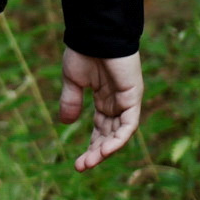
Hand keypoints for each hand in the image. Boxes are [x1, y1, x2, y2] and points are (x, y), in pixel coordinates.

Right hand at [59, 48, 143, 170]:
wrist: (95, 33)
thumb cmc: (83, 51)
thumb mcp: (73, 81)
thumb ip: (71, 101)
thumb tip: (65, 123)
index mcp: (104, 99)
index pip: (101, 129)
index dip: (91, 146)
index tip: (78, 162)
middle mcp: (117, 102)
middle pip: (110, 134)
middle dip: (96, 152)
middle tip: (82, 166)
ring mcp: (127, 100)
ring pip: (119, 133)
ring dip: (106, 149)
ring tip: (90, 162)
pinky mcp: (134, 96)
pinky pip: (129, 124)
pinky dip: (118, 138)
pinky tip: (104, 149)